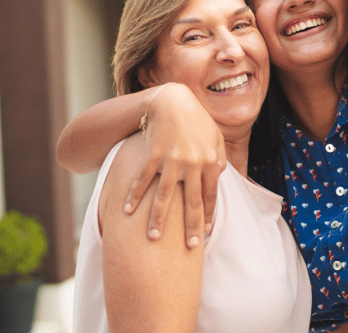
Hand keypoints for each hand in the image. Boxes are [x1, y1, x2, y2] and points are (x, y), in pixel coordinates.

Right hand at [123, 83, 225, 247]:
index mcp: (209, 162)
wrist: (172, 100)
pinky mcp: (153, 155)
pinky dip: (134, 196)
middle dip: (191, 227)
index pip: (209, 196)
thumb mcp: (214, 136)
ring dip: (158, 219)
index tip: (206, 233)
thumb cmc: (196, 119)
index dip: (207, 216)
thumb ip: (219, 157)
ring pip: (164, 196)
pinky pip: (143, 180)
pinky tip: (126, 211)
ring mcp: (171, 160)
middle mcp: (192, 164)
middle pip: (191, 202)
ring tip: (153, 239)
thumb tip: (220, 176)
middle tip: (190, 247)